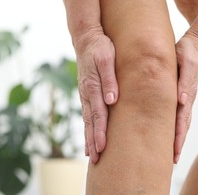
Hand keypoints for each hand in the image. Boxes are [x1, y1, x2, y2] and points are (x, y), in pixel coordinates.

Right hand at [75, 27, 117, 163]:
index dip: (100, 131)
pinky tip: (90, 136)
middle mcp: (87, 93)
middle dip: (93, 140)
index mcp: (92, 86)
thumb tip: (112, 100)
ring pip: (87, 119)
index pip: (98, 113)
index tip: (103, 146)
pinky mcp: (87, 92)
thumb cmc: (100, 47)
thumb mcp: (106, 59)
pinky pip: (87, 113)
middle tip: (96, 159)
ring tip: (91, 154)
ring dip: (89, 137)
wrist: (87, 37)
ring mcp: (85, 93)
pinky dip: (88, 127)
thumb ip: (109, 79)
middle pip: (90, 121)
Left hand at [174, 31, 197, 162]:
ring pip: (180, 123)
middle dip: (177, 144)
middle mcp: (187, 100)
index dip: (177, 137)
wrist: (193, 45)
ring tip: (172, 154)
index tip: (174, 152)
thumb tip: (182, 101)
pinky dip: (174, 127)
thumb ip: (185, 81)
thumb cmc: (187, 53)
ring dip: (176, 138)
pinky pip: (177, 114)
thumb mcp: (186, 63)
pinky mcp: (180, 94)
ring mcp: (185, 99)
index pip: (181, 121)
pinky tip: (167, 133)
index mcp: (187, 95)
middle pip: (182, 126)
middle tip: (171, 161)